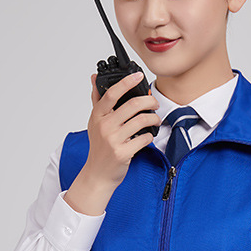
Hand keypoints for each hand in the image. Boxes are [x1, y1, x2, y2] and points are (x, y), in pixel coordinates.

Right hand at [83, 71, 160, 187]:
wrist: (98, 174)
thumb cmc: (99, 148)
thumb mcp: (95, 122)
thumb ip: (97, 100)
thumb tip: (94, 78)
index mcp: (98, 116)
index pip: (112, 94)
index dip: (126, 82)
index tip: (138, 76)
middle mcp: (104, 126)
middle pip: (132, 105)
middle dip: (149, 101)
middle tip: (154, 103)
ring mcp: (113, 140)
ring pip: (141, 120)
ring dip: (154, 118)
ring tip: (155, 120)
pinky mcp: (122, 152)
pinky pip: (144, 138)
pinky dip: (150, 136)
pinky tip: (148, 136)